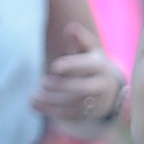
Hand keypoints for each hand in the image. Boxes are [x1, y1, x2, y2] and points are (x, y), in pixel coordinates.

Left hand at [36, 18, 122, 133]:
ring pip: (73, 105)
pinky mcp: (86, 115)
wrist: (109, 90)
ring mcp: (95, 102)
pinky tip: (34, 104)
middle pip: (81, 89)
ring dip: (52, 101)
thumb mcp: (90, 50)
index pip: (88, 66)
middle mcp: (101, 86)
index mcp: (100, 66)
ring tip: (34, 96)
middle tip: (43, 81)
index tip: (54, 66)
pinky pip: (68, 116)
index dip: (72, 66)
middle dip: (61, 86)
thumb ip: (80, 39)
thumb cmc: (92, 64)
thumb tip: (71, 28)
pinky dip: (49, 111)